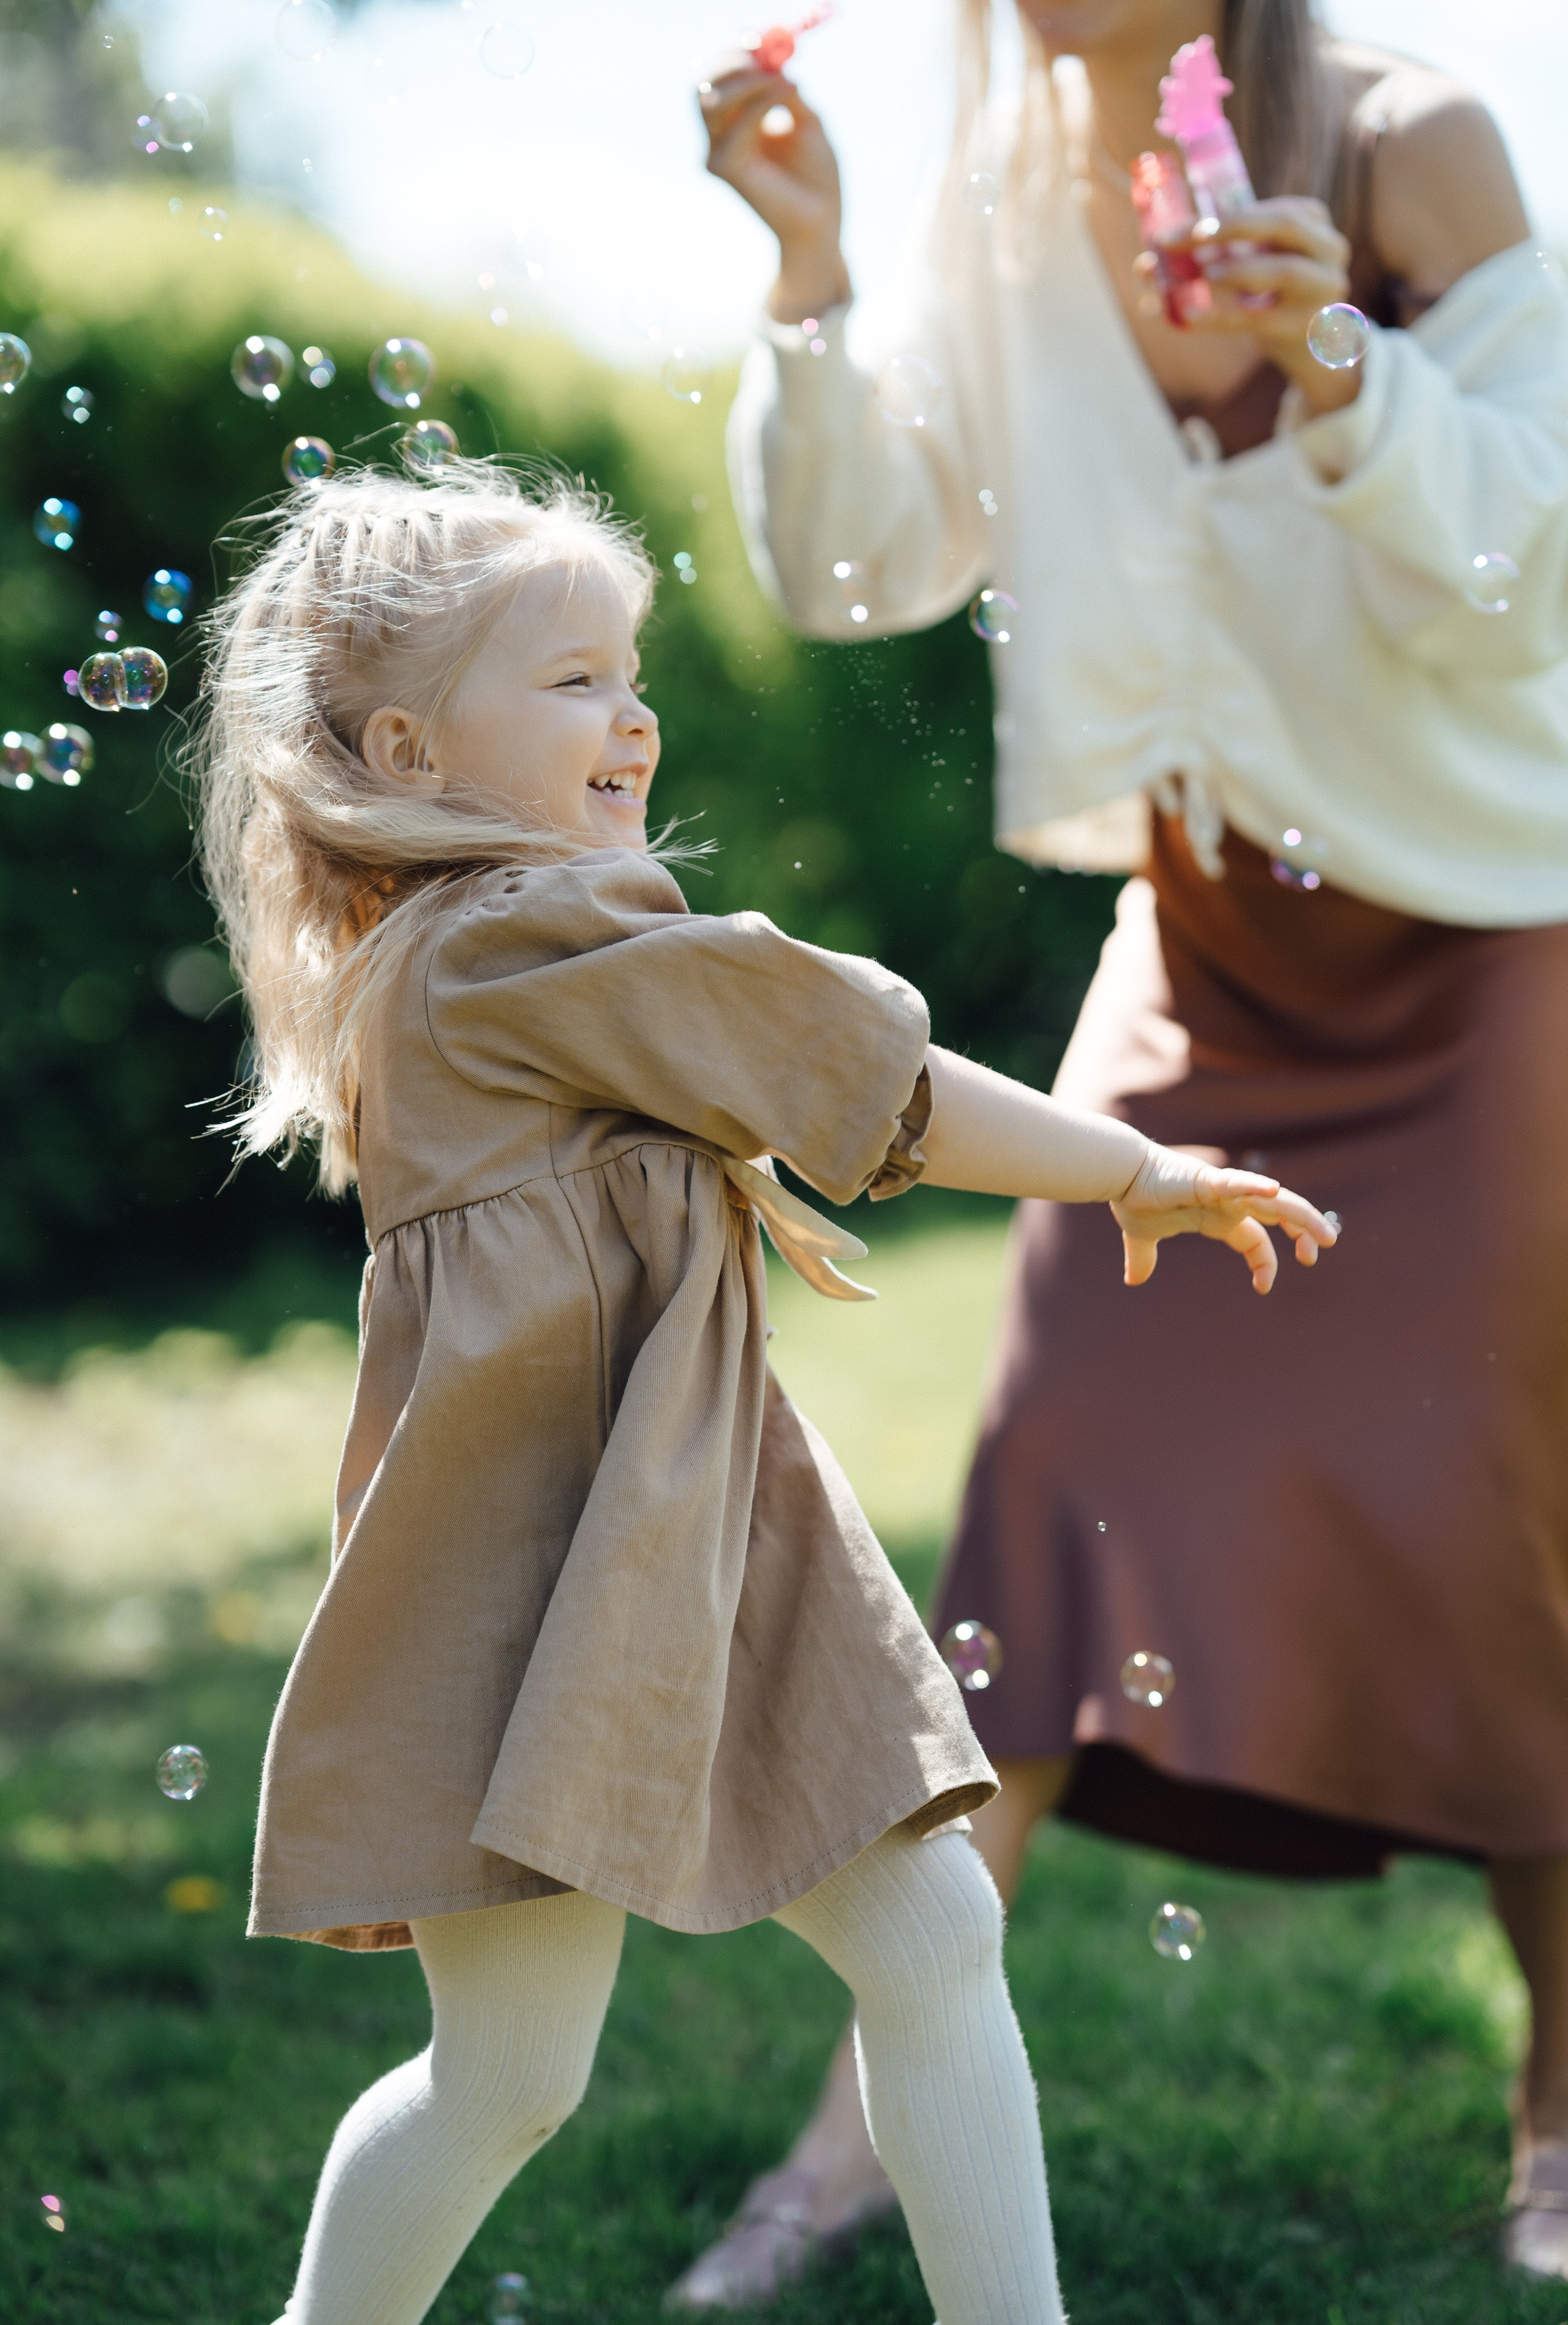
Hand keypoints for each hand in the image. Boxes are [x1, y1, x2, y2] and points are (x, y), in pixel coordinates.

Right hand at [699, 61, 851, 320]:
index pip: (717, 76)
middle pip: (703, 83)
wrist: (822, 219)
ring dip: (749, 79)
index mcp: (735, 122)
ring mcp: (717, 154)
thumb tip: (772, 54)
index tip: (760, 36)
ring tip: (785, 79)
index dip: (734, 51)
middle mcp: (719, 138)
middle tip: (765, 51)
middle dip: (733, 61)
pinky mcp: (725, 169)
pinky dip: (761, 101)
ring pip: (711, 99)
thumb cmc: (817, 175)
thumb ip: (784, 88)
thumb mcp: (806, 118)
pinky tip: (787, 91)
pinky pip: (736, 123)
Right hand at [1110, 1143, 1337, 1294]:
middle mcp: (1230, 1203)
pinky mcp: (1208, 1181)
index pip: (1256, 1241)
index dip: (1266, 1263)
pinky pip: (1237, 1183)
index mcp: (1220, 1218)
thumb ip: (1144, 1259)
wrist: (1119, 1173)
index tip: (1263, 1288)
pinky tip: (1275, 1192)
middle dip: (1306, 1231)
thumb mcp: (1144, 1238)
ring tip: (1327, 1234)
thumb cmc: (1134, 1198)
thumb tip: (1133, 1280)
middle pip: (1281, 1215)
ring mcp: (1224, 1191)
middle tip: (1325, 1248)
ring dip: (1304, 1217)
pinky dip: (1256, 1187)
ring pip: (1275, 1202)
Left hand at [1168, 197, 1358, 413]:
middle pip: (1285, 226)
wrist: (1310, 346)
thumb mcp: (1254, 260)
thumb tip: (1147, 261)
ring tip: (1203, 274)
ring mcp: (1326, 290)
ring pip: (1286, 271)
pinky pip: (1263, 320)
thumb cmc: (1271, 293)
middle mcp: (1330, 249)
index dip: (1228, 216)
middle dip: (1233, 228)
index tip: (1186, 228)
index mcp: (1313, 221)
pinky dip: (1223, 317)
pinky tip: (1189, 317)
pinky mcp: (1310, 328)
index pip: (1271, 208)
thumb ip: (1216, 249)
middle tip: (1188, 241)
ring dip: (1238, 269)